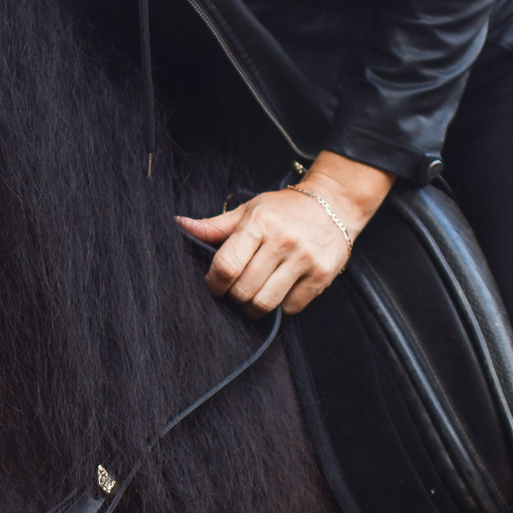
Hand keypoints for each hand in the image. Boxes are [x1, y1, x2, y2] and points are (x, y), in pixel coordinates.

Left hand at [174, 152, 393, 315]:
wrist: (333, 204)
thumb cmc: (283, 209)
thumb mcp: (248, 210)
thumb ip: (215, 225)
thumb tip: (179, 225)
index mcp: (259, 223)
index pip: (226, 266)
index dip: (213, 283)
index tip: (213, 285)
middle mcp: (283, 241)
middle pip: (244, 290)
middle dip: (233, 296)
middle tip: (234, 291)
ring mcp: (305, 260)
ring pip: (266, 303)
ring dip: (253, 307)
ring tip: (252, 297)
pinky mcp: (322, 275)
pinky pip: (291, 307)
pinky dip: (280, 307)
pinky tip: (278, 292)